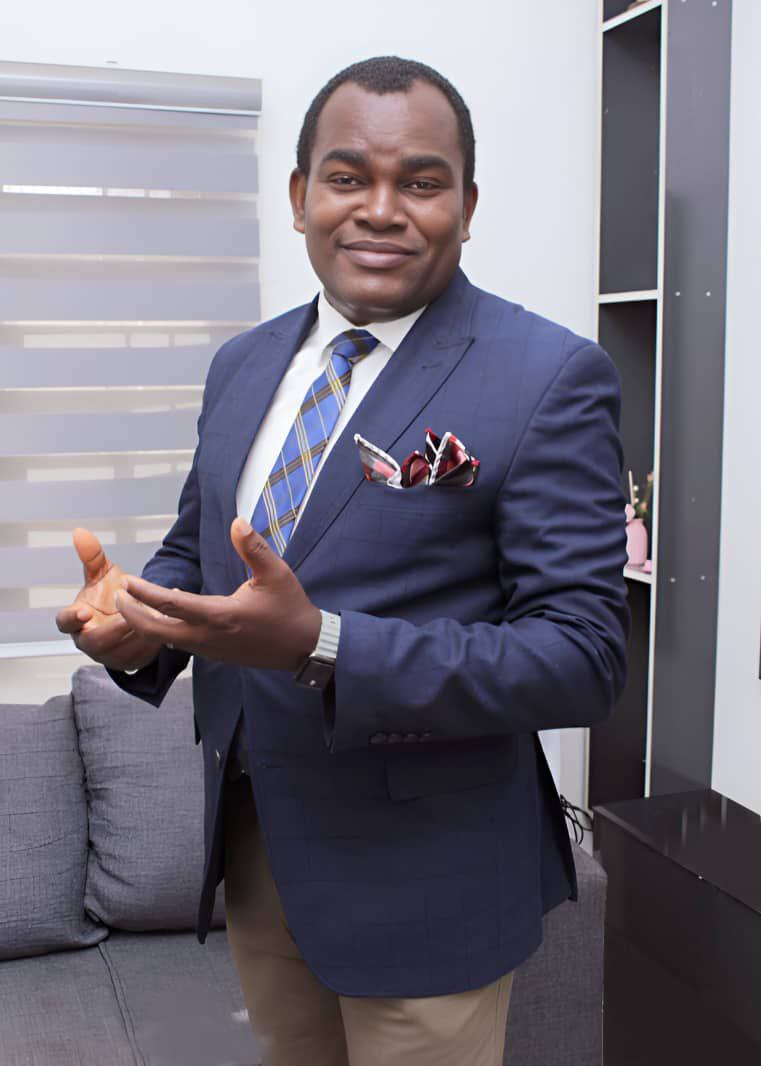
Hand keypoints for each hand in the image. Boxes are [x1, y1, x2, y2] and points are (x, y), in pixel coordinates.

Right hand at [55, 527, 163, 670]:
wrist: (133, 614)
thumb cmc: (110, 595)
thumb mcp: (102, 574)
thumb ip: (92, 556)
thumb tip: (80, 532)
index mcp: (76, 622)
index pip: (65, 623)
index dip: (72, 619)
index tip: (85, 612)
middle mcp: (89, 642)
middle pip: (96, 642)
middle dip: (116, 627)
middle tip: (134, 612)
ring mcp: (109, 656)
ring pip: (122, 651)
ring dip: (140, 633)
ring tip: (157, 615)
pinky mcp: (131, 663)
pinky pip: (142, 657)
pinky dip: (156, 641)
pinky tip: (167, 623)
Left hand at [113, 517, 322, 670]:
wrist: (303, 647)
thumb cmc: (290, 608)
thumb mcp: (276, 573)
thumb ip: (253, 548)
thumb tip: (237, 522)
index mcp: (221, 616)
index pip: (171, 605)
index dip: (145, 593)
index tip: (127, 581)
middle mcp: (209, 637)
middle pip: (156, 631)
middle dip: (131, 614)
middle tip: (119, 596)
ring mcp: (210, 649)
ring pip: (165, 641)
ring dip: (145, 624)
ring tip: (132, 605)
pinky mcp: (215, 654)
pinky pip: (180, 644)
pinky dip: (162, 632)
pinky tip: (160, 616)